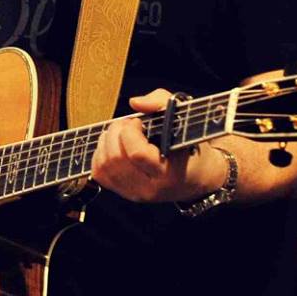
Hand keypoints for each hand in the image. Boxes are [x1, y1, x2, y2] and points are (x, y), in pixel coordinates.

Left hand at [90, 90, 222, 203]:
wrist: (197, 177)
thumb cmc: (191, 146)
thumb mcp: (185, 119)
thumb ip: (161, 103)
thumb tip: (135, 102)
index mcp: (169, 172)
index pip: (137, 153)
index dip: (131, 131)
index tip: (139, 121)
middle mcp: (150, 187)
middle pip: (115, 158)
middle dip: (116, 132)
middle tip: (129, 125)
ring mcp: (135, 193)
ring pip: (104, 166)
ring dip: (106, 142)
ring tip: (121, 134)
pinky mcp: (124, 193)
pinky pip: (99, 173)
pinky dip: (101, 154)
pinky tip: (114, 146)